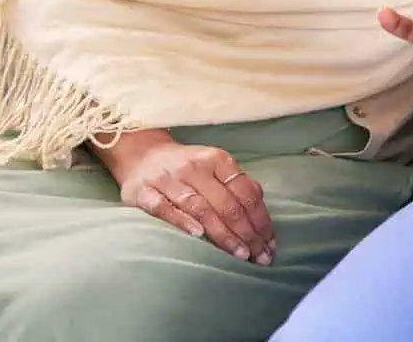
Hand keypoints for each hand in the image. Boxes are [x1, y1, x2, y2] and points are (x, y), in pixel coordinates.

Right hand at [104, 133, 275, 264]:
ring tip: (240, 254)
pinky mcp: (143, 192)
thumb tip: (260, 202)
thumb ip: (236, 183)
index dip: (261, 220)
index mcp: (217, 160)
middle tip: (260, 256)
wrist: (142, 155)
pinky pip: (163, 209)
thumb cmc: (187, 167)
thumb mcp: (215, 166)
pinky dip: (182, 221)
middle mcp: (194, 167)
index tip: (270, 243)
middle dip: (247, 233)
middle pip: (227, 204)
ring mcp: (168, 179)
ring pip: (200, 208)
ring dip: (223, 234)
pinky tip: (197, 235)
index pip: (246, 192)